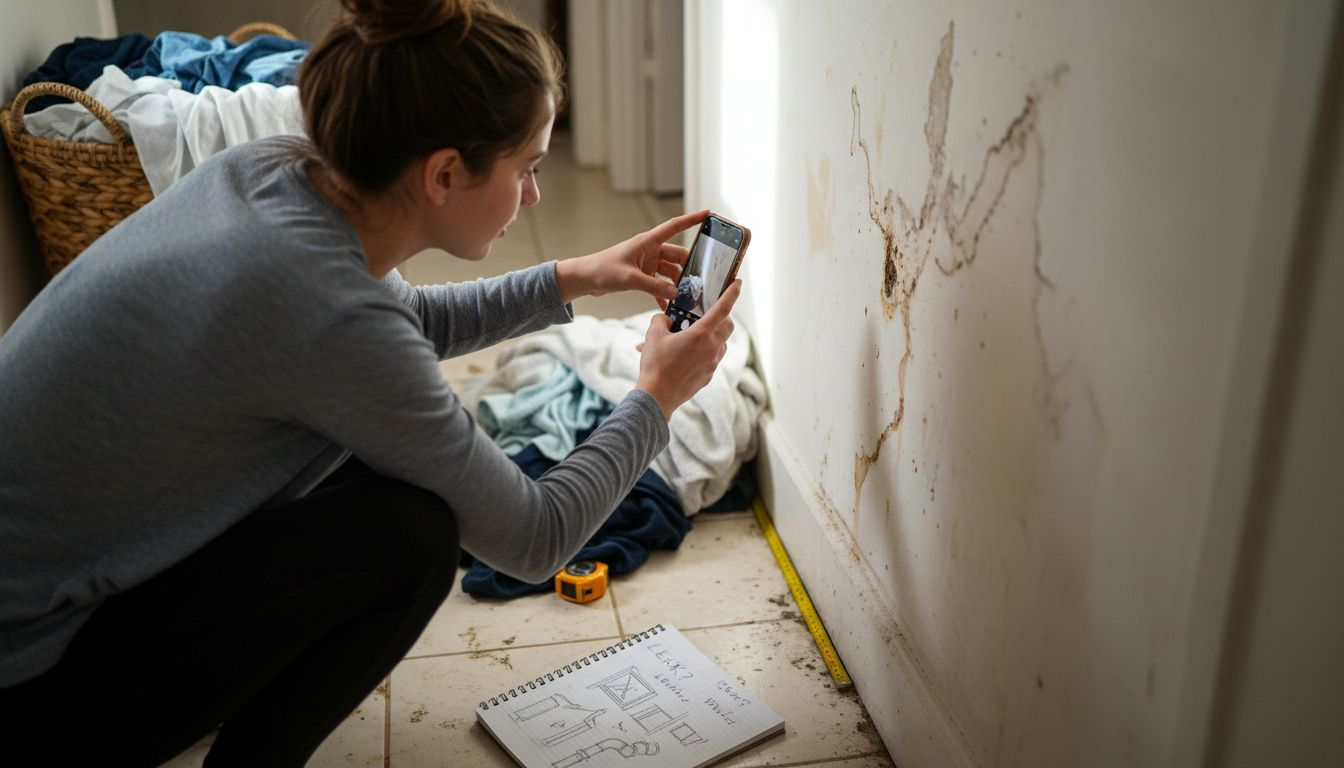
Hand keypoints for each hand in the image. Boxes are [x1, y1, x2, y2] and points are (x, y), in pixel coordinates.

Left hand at [555, 210, 707, 306]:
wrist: (585, 278)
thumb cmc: (602, 270)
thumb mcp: (630, 279)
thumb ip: (654, 287)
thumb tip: (675, 293)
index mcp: (648, 242)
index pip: (675, 226)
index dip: (692, 219)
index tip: (708, 213)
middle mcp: (650, 250)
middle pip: (677, 255)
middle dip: (688, 268)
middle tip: (699, 282)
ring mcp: (647, 263)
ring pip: (670, 272)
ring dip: (676, 284)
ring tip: (684, 297)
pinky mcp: (642, 275)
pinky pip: (659, 284)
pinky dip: (663, 293)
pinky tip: (668, 306)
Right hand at [635, 278, 741, 419]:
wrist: (657, 396)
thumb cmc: (655, 365)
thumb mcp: (653, 335)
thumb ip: (661, 320)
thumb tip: (666, 319)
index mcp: (701, 334)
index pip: (723, 308)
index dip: (732, 293)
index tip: (738, 283)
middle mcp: (712, 348)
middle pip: (728, 326)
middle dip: (724, 316)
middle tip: (710, 313)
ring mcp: (712, 364)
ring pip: (722, 343)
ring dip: (715, 335)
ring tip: (695, 336)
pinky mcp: (709, 376)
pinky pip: (713, 358)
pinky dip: (707, 352)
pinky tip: (690, 355)